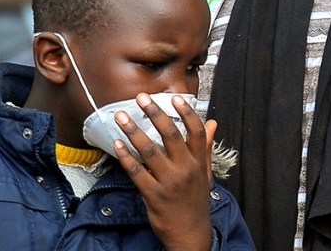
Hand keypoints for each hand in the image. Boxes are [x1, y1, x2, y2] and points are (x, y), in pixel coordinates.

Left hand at [114, 93, 217, 250]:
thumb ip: (206, 147)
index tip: (174, 98)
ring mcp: (169, 182)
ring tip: (121, 116)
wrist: (190, 233)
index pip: (196, 132)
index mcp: (199, 162)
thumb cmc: (195, 200)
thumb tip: (213, 123)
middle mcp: (185, 169)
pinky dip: (125, 157)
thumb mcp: (205, 173)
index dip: (186, 113)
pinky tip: (117, 144)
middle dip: (154, 114)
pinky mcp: (153, 195)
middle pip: (170, 135)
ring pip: (149, 151)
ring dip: (133, 131)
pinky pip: (136, 172)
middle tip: (141, 98)